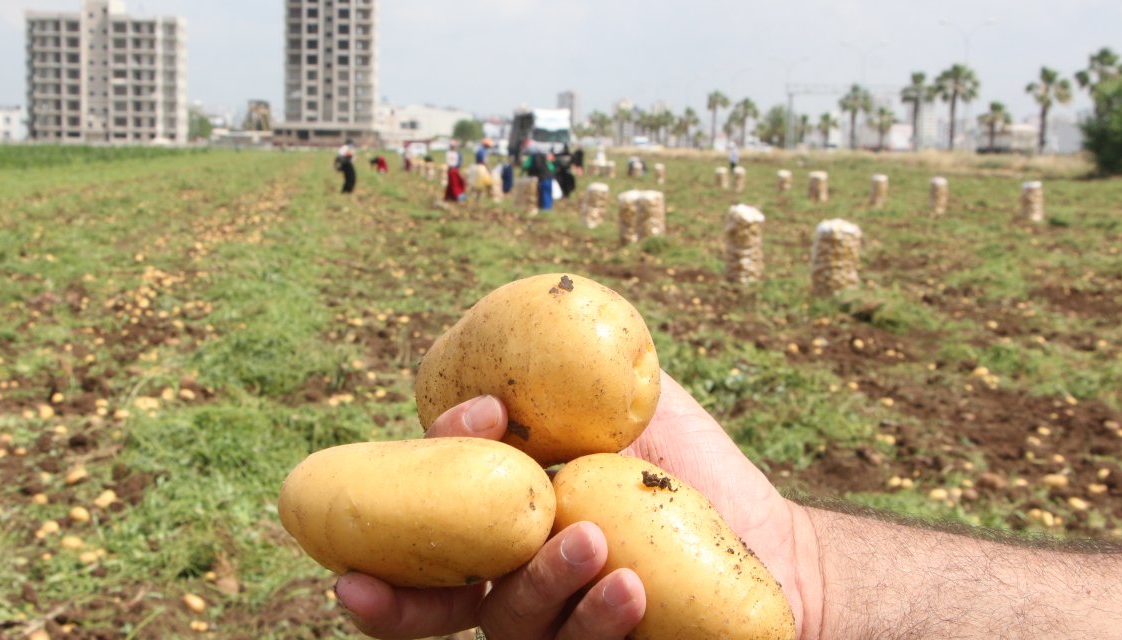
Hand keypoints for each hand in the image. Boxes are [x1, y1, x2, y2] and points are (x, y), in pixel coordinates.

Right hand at [335, 371, 820, 638]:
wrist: (765, 539)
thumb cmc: (690, 469)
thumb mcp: (630, 405)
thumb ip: (569, 379)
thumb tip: (502, 344)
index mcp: (505, 516)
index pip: (436, 509)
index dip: (428, 471)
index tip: (480, 417)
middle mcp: (514, 576)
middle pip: (429, 601)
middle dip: (385, 602)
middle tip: (356, 589)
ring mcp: (555, 623)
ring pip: (507, 623)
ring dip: (538, 582)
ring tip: (595, 542)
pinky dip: (593, 621)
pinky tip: (629, 585)